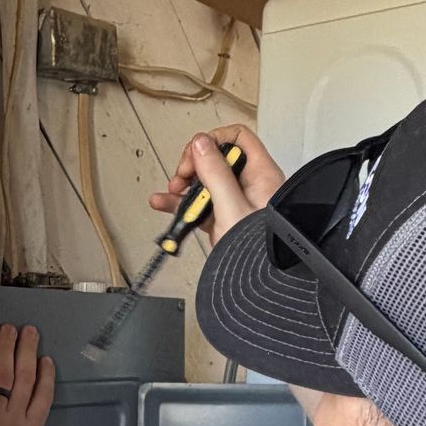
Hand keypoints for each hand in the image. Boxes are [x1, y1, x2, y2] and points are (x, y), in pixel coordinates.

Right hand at [148, 125, 284, 245]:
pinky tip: (164, 204)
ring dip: (183, 184)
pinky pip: (199, 203)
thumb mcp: (232, 207)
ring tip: (171, 192)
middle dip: (193, 164)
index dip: (215, 140)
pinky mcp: (223, 219)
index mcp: (261, 175)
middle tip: (182, 177)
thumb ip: (216, 174)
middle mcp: (249, 185)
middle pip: (217, 158)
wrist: (258, 287)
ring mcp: (235, 202)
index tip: (197, 155)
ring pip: (205, 181)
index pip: (239, 138)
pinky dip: (181, 203)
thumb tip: (202, 144)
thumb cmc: (260, 252)